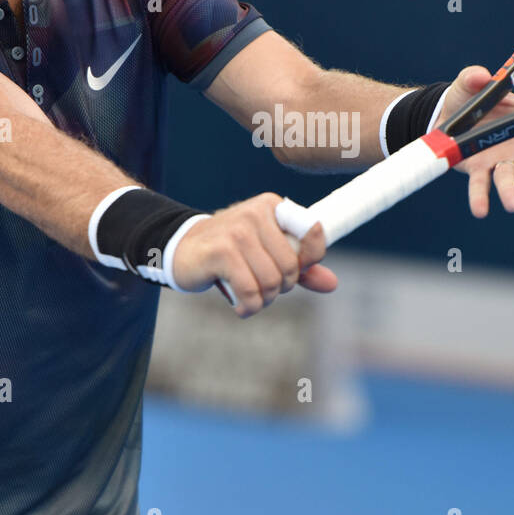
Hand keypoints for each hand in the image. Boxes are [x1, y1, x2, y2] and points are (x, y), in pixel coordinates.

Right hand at [172, 192, 337, 317]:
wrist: (181, 250)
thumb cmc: (230, 253)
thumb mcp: (268, 255)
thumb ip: (300, 268)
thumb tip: (332, 284)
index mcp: (274, 207)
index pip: (314, 235)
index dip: (308, 262)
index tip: (291, 273)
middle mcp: (257, 213)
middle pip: (291, 267)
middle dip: (280, 288)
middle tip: (262, 290)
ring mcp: (238, 230)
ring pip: (272, 282)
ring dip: (263, 300)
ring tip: (249, 298)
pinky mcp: (221, 251)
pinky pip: (250, 291)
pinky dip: (248, 307)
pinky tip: (240, 306)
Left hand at [433, 65, 513, 217]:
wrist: (444, 119)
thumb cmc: (468, 99)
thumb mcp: (470, 82)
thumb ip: (475, 76)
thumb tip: (481, 75)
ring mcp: (501, 159)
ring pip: (510, 176)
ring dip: (512, 191)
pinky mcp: (479, 170)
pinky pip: (481, 185)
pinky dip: (480, 197)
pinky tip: (481, 210)